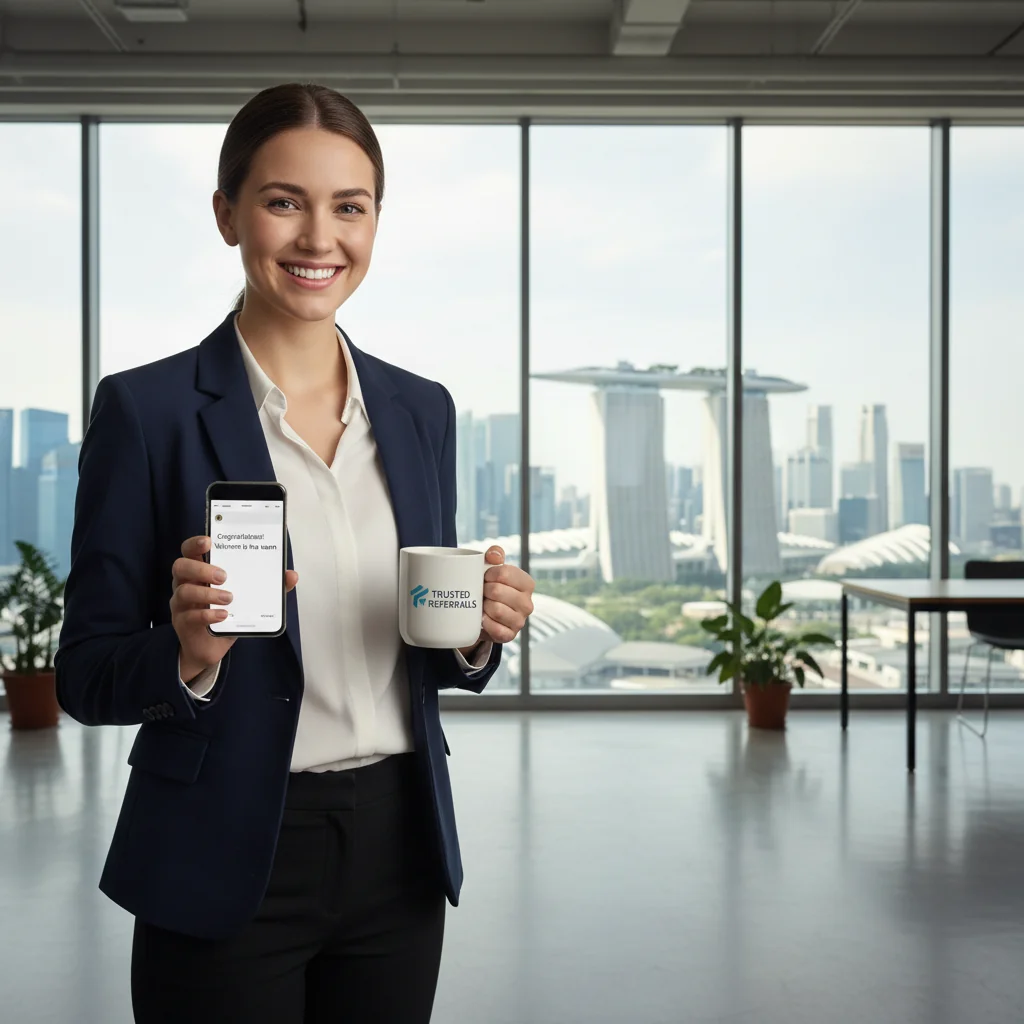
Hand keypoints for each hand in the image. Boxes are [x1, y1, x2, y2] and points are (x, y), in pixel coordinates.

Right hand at [171, 535, 297, 682]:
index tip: (209, 541)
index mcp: (200, 571)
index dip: (195, 543)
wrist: (210, 647)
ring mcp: (181, 604)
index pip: (190, 550)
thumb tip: (292, 575)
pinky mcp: (182, 623)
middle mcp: (186, 584)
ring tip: (230, 598)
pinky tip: (223, 615)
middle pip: (181, 566)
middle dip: (202, 568)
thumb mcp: (247, 598)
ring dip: (209, 593)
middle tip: (224, 576)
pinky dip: (208, 614)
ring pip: (184, 591)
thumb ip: (268, 586)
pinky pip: (190, 616)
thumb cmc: (227, 614)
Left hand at [463, 545, 533, 649]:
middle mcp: (527, 603)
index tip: (484, 577)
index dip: (488, 574)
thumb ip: (495, 554)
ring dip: (484, 607)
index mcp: (527, 583)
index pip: (504, 573)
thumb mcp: (493, 568)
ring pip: (496, 610)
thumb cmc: (491, 587)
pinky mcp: (510, 636)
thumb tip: (493, 556)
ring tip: (482, 605)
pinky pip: (495, 629)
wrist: (485, 614)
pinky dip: (485, 623)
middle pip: (497, 591)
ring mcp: (520, 621)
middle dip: (484, 590)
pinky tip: (483, 618)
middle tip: (481, 592)